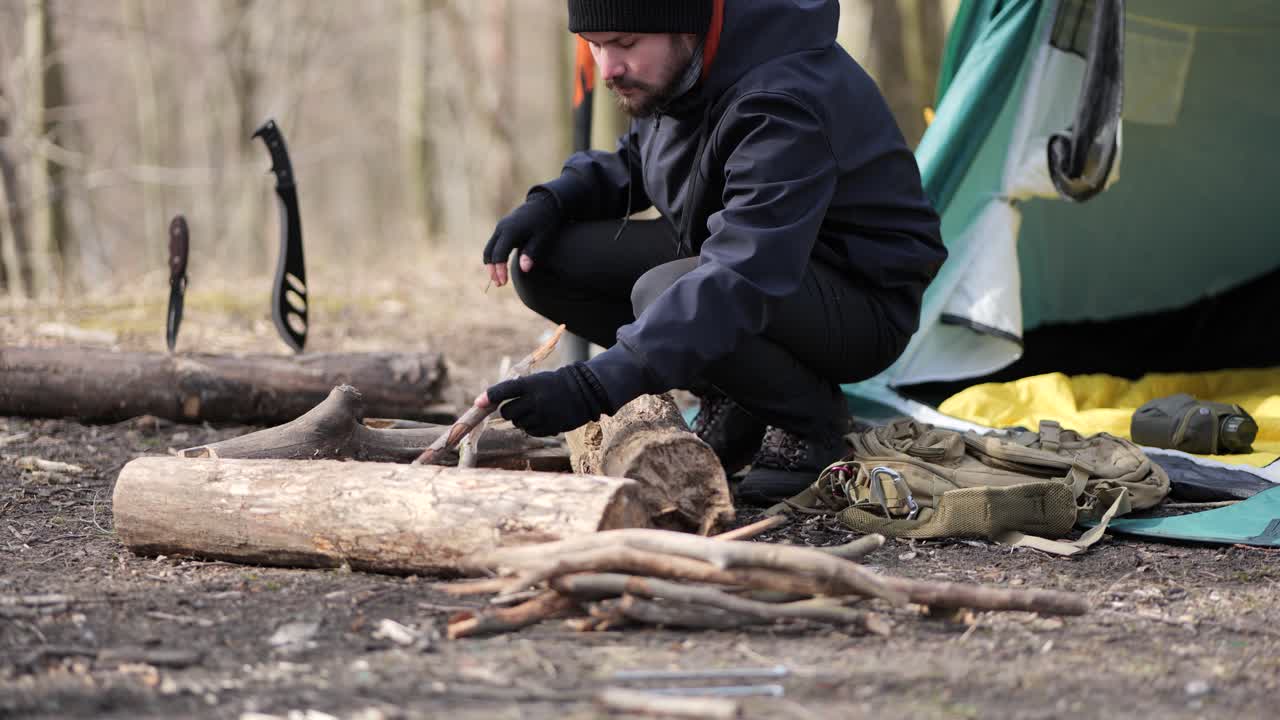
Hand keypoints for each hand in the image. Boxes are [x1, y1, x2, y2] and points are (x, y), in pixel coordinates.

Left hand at [478, 363, 608, 436]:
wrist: (584, 392)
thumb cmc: (554, 384)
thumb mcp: (536, 380)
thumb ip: (516, 390)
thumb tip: (490, 403)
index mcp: (530, 385)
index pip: (504, 391)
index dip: (489, 396)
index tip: (478, 403)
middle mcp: (535, 400)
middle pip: (507, 412)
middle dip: (509, 411)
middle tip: (519, 406)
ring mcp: (542, 415)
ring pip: (518, 424)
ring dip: (521, 419)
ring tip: (537, 410)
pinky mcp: (549, 428)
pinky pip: (530, 432)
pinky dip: (532, 427)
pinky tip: (543, 418)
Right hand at [482, 192, 561, 286]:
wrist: (544, 203)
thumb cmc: (545, 222)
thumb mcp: (542, 238)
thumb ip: (531, 252)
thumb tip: (524, 269)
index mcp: (511, 231)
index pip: (499, 254)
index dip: (499, 270)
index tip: (503, 282)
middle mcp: (502, 228)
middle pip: (489, 252)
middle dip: (492, 269)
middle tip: (499, 284)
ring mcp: (500, 227)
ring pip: (489, 248)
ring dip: (491, 264)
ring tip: (498, 278)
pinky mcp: (502, 228)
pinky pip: (493, 244)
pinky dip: (494, 256)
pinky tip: (500, 267)